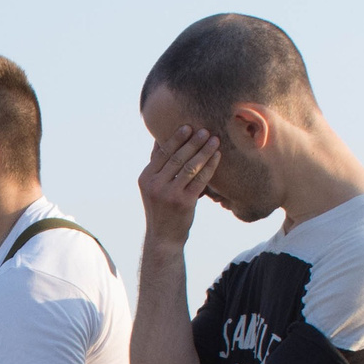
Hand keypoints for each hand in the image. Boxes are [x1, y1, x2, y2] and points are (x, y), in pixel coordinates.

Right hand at [138, 126, 219, 242]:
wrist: (163, 238)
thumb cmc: (161, 208)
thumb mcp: (152, 187)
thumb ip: (157, 166)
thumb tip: (161, 138)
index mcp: (145, 178)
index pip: (162, 153)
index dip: (176, 138)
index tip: (188, 126)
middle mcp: (155, 185)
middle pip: (177, 157)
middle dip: (193, 142)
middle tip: (205, 130)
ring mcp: (169, 194)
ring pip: (190, 167)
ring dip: (204, 151)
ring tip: (214, 140)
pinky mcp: (184, 202)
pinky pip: (201, 179)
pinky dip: (210, 166)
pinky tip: (217, 157)